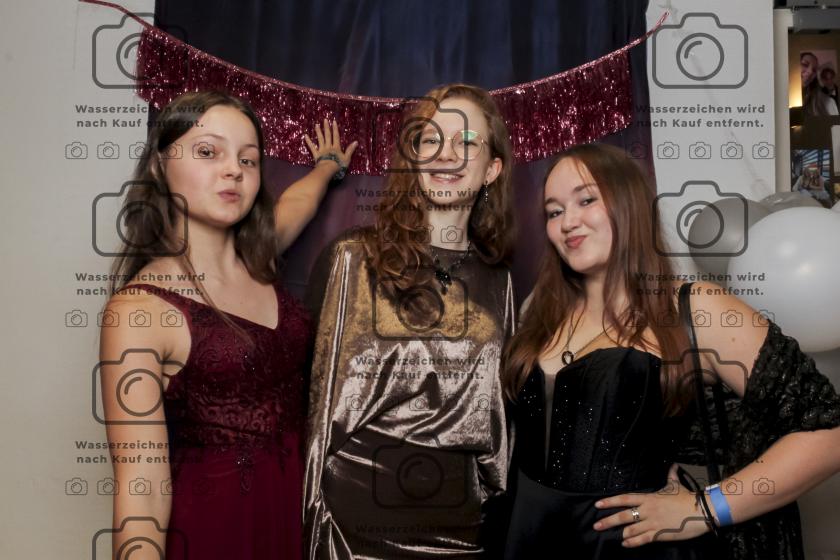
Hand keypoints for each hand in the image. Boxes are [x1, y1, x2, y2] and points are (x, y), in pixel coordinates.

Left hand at [304, 118, 357, 171]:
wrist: (328, 170)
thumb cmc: (338, 165)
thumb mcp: (347, 158)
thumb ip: (350, 150)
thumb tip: (356, 142)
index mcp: (336, 147)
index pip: (336, 136)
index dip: (335, 129)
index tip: (333, 121)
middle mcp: (329, 146)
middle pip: (327, 136)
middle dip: (326, 127)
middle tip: (324, 120)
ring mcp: (322, 150)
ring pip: (320, 139)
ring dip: (318, 132)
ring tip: (316, 125)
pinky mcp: (316, 154)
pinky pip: (311, 147)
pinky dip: (308, 141)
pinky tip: (305, 136)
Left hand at [593, 464, 710, 547]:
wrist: (702, 510)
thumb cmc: (687, 498)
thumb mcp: (675, 485)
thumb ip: (670, 475)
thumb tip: (672, 465)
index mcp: (648, 498)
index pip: (624, 498)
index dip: (610, 501)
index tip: (598, 505)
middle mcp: (648, 510)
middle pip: (623, 516)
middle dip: (608, 521)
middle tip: (596, 525)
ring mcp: (653, 522)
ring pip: (630, 529)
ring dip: (620, 533)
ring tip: (612, 536)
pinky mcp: (660, 534)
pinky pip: (642, 539)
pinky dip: (632, 542)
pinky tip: (625, 544)